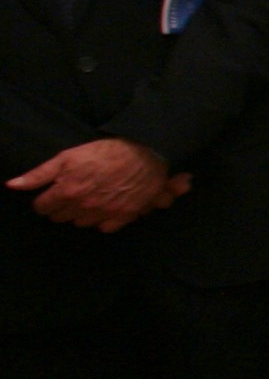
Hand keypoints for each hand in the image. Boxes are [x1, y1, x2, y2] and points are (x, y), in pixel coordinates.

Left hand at [9, 138, 182, 231]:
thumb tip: (11, 185)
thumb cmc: (105, 151)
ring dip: (80, 213)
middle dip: (62, 206)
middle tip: (71, 193)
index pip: (43, 207)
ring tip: (88, 198)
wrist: (145, 152)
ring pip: (81, 223)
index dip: (45, 199)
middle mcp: (84, 206)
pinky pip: (104, 228)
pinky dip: (102, 220)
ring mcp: (104, 213)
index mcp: (68, 191)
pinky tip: (105, 207)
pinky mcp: (124, 216)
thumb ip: (38, 174)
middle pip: (60, 217)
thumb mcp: (67, 157)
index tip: (52, 192)